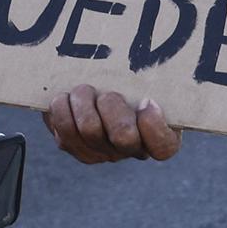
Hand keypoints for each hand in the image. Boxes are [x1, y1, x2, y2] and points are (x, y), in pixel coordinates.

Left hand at [44, 84, 180, 163]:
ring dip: (84, 100)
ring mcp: (100, 151)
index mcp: (157, 135)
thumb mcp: (147, 80)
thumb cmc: (129, 80)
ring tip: (83, 90)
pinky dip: (63, 107)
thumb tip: (157, 76)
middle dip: (112, 105)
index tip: (147, 101)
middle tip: (107, 93)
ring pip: (90, 129)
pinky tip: (66, 97)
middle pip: (123, 136)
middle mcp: (130, 149)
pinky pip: (64, 130)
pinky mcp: (72, 146)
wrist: (92, 84)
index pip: (163, 146)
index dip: (153, 126)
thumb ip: (154, 80)